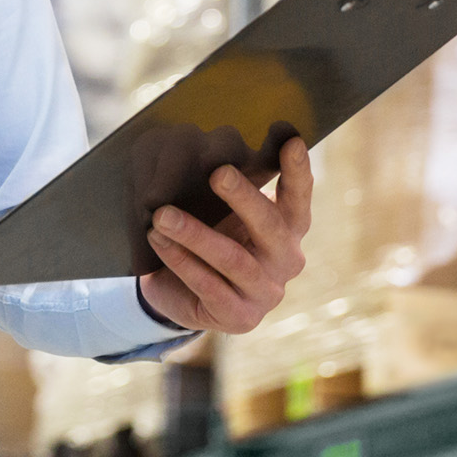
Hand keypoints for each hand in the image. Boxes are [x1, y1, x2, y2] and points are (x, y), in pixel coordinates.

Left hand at [137, 137, 312, 334]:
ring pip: (233, 260)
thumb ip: (229, 189)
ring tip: (162, 215)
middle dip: (244, 198)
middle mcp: (286, 260)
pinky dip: (181, 261)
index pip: (298, 198)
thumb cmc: (208, 237)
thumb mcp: (221, 212)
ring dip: (195, 235)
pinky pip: (208, 286)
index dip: (298, 171)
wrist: (182, 293)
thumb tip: (207, 146)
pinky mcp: (239, 317)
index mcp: (289, 229)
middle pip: (270, 226)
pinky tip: (158, 240)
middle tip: (217, 172)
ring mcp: (266, 292)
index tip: (292, 140)